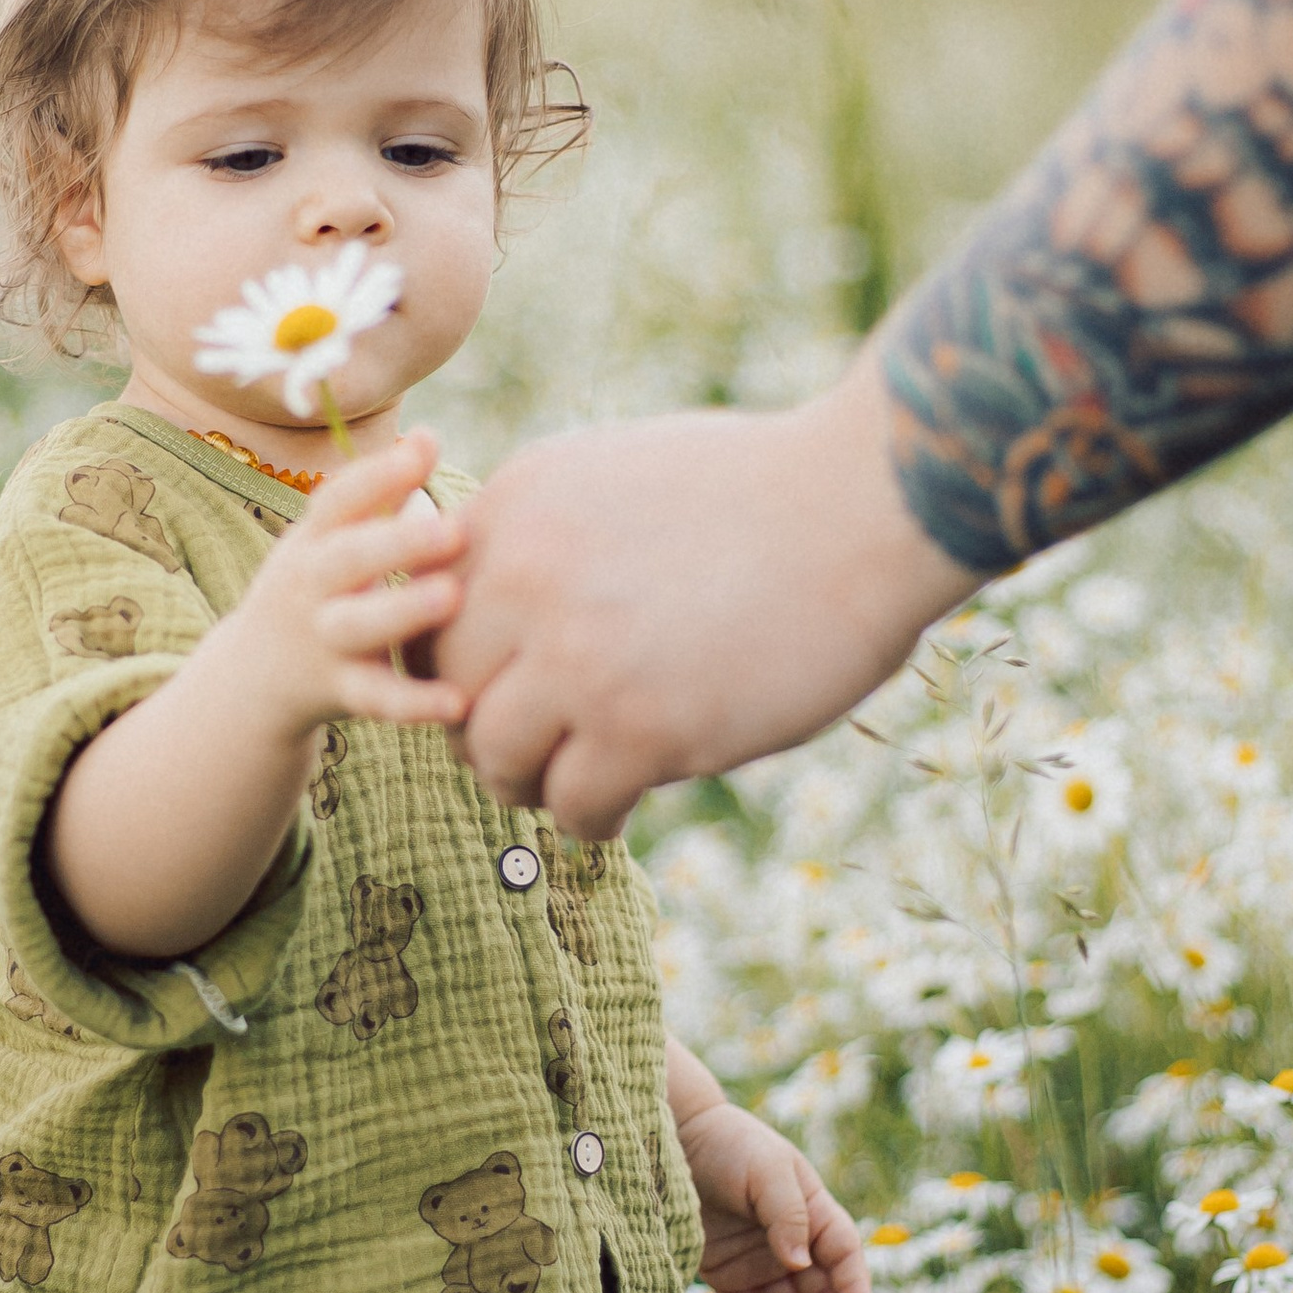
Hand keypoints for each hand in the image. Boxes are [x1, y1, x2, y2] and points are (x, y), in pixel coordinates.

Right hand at [220, 428, 470, 738]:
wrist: (253, 677)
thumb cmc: (318, 588)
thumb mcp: (332, 538)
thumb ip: (381, 491)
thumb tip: (428, 434)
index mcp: (313, 540)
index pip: (338, 499)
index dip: (378, 472)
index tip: (426, 446)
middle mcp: (310, 585)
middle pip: (347, 559)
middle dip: (398, 543)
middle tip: (454, 529)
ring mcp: (321, 639)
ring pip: (358, 626)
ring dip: (402, 610)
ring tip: (452, 596)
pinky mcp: (338, 691)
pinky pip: (376, 698)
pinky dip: (414, 702)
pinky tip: (459, 701)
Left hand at [432, 351, 970, 837]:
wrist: (864, 504)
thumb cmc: (761, 490)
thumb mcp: (617, 476)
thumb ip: (546, 537)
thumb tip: (498, 611)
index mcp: (516, 507)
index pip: (429, 611)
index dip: (456, 660)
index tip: (495, 687)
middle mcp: (525, 579)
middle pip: (445, 689)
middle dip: (477, 727)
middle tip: (526, 750)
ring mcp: (578, 657)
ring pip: (494, 757)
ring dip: (526, 781)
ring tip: (571, 783)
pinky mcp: (640, 729)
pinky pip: (572, 804)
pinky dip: (588, 817)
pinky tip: (621, 806)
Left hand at [670, 1098, 871, 1292]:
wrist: (676, 1139)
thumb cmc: (730, 1145)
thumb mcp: (766, 1168)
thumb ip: (788, 1214)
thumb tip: (799, 1264)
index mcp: (812, 1211)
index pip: (843, 1254)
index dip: (854, 1285)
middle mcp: (791, 1242)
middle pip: (821, 1288)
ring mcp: (758, 1261)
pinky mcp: (726, 1274)